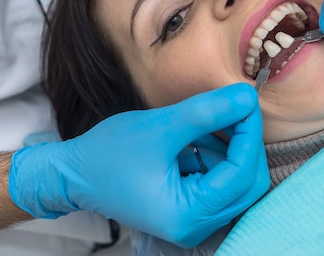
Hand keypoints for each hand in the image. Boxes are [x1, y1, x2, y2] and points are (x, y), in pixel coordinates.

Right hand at [9, 83, 268, 246]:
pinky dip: (213, 154)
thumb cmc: (109, 154)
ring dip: (227, 146)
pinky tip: (194, 135)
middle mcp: (195, 226)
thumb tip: (247, 96)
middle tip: (233, 108)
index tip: (245, 101)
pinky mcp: (186, 207)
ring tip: (202, 121)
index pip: (241, 175)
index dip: (249, 134)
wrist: (75, 173)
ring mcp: (192, 220)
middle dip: (243, 143)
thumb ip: (207, 112)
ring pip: (234, 181)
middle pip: (246, 184)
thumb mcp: (161, 127)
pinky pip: (217, 180)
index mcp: (188, 215)